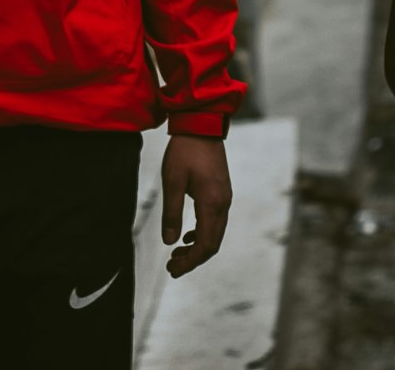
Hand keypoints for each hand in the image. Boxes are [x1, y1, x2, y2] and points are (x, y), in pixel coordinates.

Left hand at [161, 135, 231, 277]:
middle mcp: (223, 204)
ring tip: (177, 253)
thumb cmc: (184, 150)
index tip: (172, 270)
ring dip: (197, 247)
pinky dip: (202, 233)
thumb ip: (172, 213)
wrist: (202, 124)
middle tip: (172, 267)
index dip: (189, 262)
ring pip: (215, 233)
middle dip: (193, 259)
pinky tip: (187, 234)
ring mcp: (224, 198)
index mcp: (212, 204)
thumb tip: (170, 242)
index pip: (204, 245)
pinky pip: (215, 221)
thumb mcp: (172, 180)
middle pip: (212, 244)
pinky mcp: (221, 191)